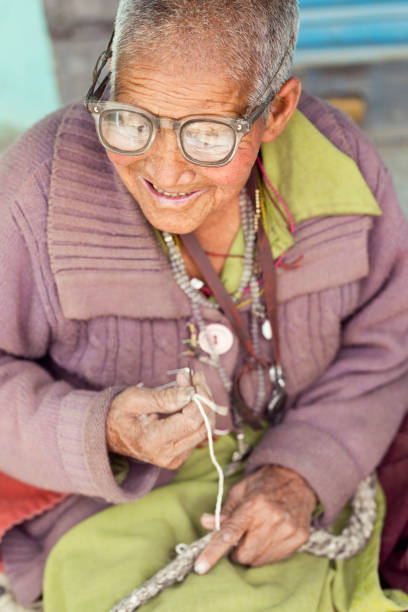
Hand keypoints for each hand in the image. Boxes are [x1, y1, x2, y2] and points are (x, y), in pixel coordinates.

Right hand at [106, 371, 214, 469]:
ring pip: (204, 430)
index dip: (199, 398)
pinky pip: (198, 433)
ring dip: (203, 405)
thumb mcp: (135, 398)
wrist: (109, 434)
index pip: (190, 421)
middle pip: (202, 426)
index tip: (195, 378)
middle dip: (204, 399)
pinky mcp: (179, 456)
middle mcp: (166, 455)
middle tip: (195, 377)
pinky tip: (187, 398)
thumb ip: (164, 397)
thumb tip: (190, 393)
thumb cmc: (119, 413)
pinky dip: (198, 414)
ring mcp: (174, 459)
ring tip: (190, 384)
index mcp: (152, 441)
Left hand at [195, 465, 316, 573]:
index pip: (229, 533)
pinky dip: (267, 552)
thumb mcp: (240, 491)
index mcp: (253, 505)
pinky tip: (271, 535)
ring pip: (259, 560)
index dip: (213, 552)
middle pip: (244, 555)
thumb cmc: (263, 485)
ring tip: (257, 534)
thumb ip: (224, 511)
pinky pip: (275, 559)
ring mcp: (288, 529)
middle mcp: (272, 518)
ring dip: (252, 552)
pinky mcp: (299, 538)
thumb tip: (206, 523)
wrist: (297, 479)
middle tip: (240, 538)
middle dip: (236, 552)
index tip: (200, 567)